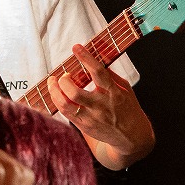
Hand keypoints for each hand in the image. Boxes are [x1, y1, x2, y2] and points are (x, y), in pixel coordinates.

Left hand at [44, 45, 153, 168]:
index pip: (99, 73)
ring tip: (53, 82)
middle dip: (64, 80)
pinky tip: (57, 93)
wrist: (131, 137)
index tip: (76, 48)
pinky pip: (64, 112)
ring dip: (54, 90)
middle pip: (75, 92)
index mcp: (114, 93)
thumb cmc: (128, 108)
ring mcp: (91, 118)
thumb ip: (109, 75)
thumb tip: (94, 59)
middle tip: (64, 74)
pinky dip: (57, 100)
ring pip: (65, 104)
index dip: (86, 58)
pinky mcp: (84, 126)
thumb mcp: (125, 89)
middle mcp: (101, 106)